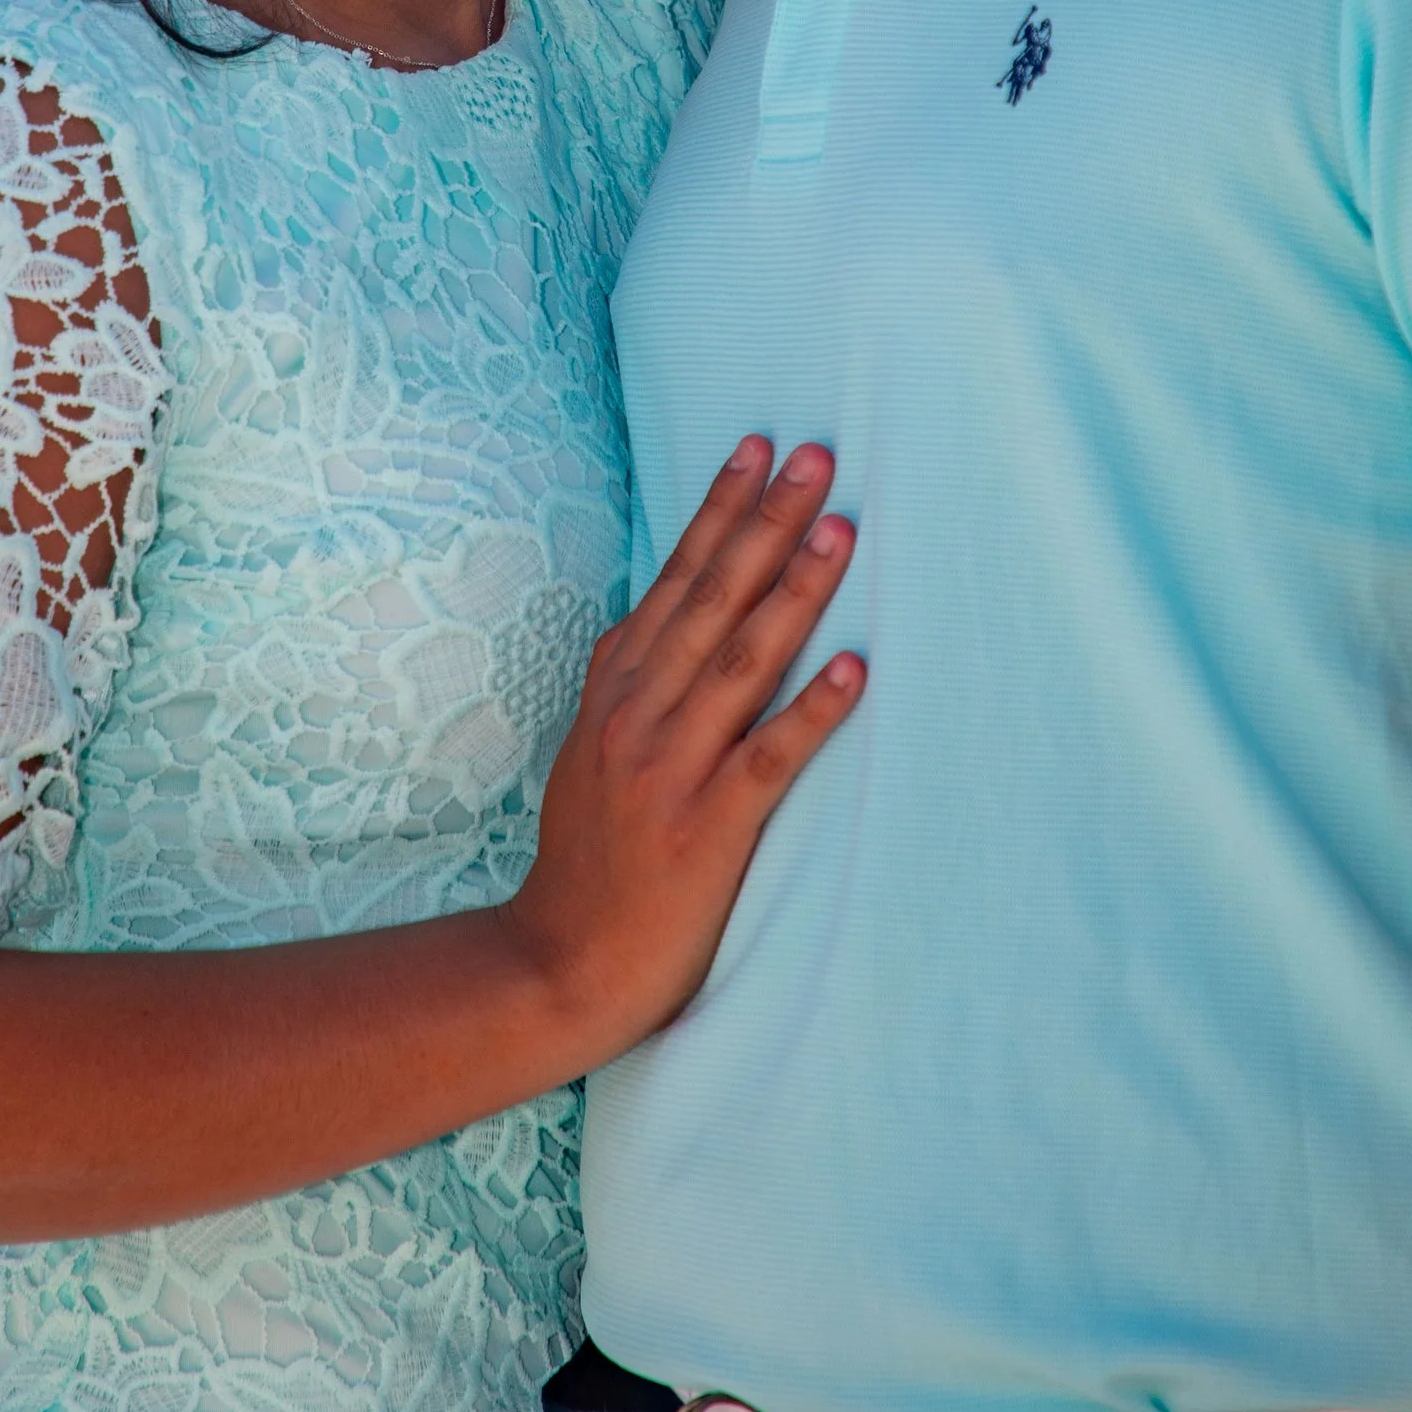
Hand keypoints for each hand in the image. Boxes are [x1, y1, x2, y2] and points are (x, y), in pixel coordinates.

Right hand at [505, 437, 862, 1063]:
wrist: (557, 965)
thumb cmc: (589, 859)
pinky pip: (766, 760)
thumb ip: (627, 682)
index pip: (675, 579)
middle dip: (766, 522)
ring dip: (793, 593)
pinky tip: (854, 671)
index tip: (759, 446)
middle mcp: (638, 716)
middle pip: (711, 600)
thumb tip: (659, 613)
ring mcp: (668, 771)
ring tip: (840, 532)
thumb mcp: (590, 750)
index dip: (718, 510)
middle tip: (817, 456)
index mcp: (616, 692)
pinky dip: (810, 712)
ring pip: (739, 663)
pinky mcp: (705, 830)